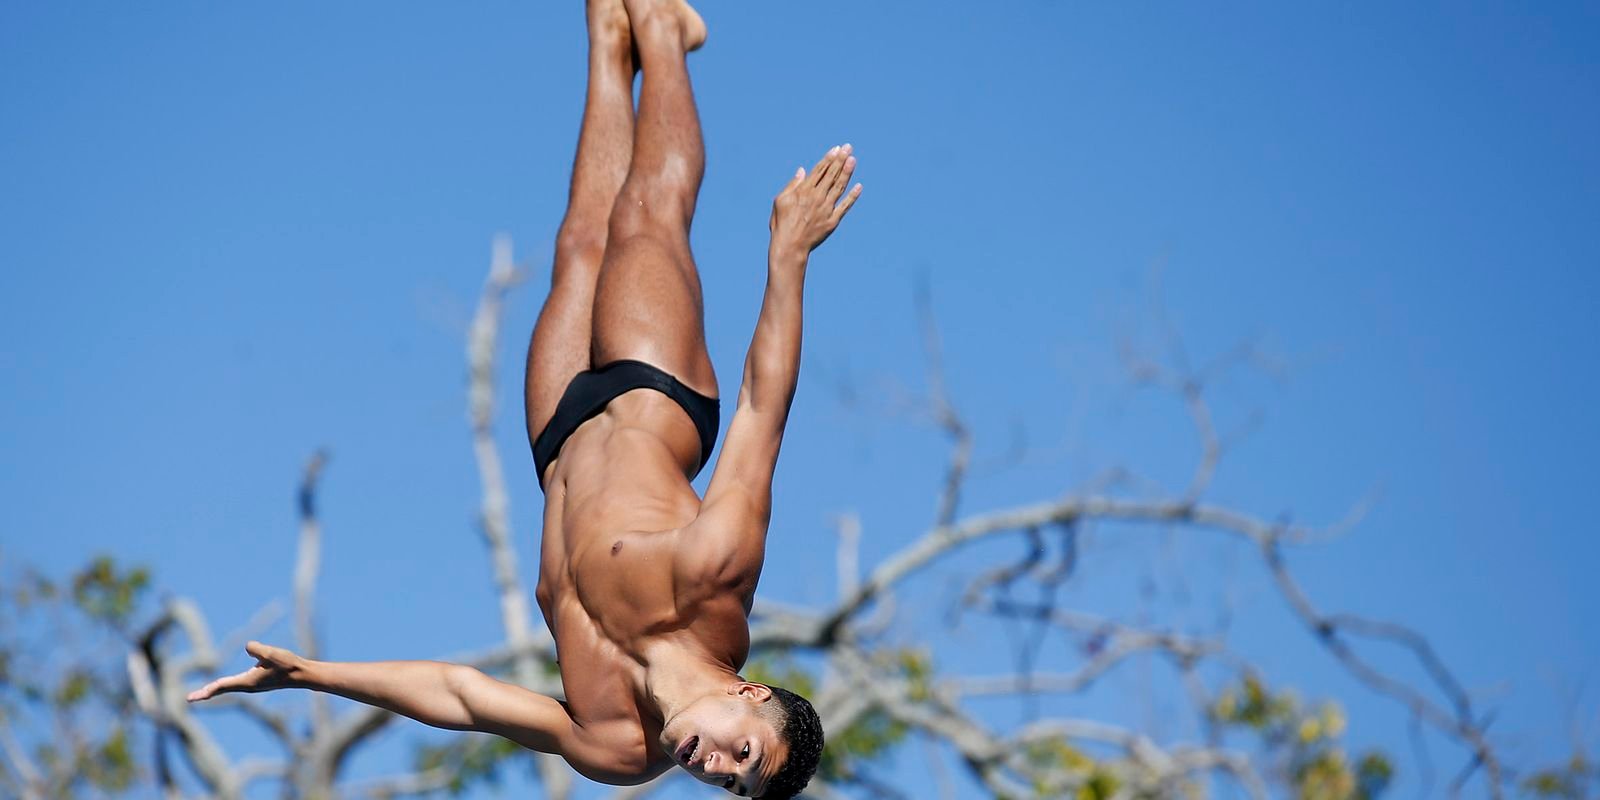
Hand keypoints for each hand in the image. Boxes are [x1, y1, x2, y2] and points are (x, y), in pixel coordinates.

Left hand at [186, 641, 309, 701]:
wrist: (302, 674)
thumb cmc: (288, 664)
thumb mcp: (272, 654)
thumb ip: (258, 649)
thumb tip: (247, 646)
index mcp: (248, 682)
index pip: (222, 685)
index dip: (207, 690)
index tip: (192, 698)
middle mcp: (248, 685)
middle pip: (222, 688)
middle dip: (206, 693)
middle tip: (189, 698)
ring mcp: (252, 684)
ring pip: (228, 686)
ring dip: (214, 689)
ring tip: (202, 692)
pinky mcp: (257, 681)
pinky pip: (235, 683)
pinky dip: (224, 685)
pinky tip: (222, 684)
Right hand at [769, 144, 862, 255]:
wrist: (790, 246)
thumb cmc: (781, 224)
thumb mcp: (780, 201)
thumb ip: (793, 185)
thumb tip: (802, 170)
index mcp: (804, 191)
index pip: (819, 170)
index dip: (829, 159)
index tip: (836, 149)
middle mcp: (817, 197)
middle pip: (831, 174)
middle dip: (840, 160)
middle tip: (848, 147)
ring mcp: (826, 209)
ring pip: (839, 186)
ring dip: (847, 172)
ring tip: (853, 159)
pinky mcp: (832, 221)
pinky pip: (845, 206)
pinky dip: (852, 196)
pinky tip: (859, 186)